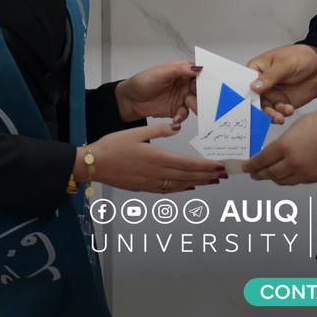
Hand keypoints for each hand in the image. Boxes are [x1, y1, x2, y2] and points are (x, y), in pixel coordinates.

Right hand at [81, 123, 225, 193]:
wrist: (93, 164)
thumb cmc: (112, 146)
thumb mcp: (137, 132)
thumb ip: (160, 129)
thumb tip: (177, 126)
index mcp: (158, 158)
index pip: (189, 164)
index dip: (206, 166)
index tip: (220, 166)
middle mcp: (157, 174)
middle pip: (189, 177)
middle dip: (208, 176)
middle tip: (224, 175)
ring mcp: (151, 183)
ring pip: (180, 185)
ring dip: (198, 183)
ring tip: (212, 181)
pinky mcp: (144, 188)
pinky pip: (168, 190)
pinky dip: (181, 188)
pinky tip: (189, 187)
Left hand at [115, 59, 200, 122]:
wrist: (128, 100)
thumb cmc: (142, 82)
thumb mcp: (161, 72)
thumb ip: (180, 70)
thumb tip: (198, 68)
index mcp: (182, 71)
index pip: (200, 72)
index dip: (208, 77)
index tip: (213, 83)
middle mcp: (184, 83)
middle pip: (201, 89)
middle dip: (204, 94)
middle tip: (204, 98)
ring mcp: (181, 97)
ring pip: (196, 102)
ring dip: (195, 105)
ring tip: (189, 106)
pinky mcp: (176, 110)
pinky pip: (185, 114)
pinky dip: (182, 117)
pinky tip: (176, 118)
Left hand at [242, 107, 316, 184]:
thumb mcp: (295, 128)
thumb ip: (283, 142)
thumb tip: (276, 152)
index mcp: (284, 147)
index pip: (261, 160)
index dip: (251, 165)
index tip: (246, 167)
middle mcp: (292, 163)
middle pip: (270, 173)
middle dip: (259, 174)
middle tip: (254, 174)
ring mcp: (304, 172)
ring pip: (282, 180)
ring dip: (274, 178)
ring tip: (269, 175)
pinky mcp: (315, 178)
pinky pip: (297, 181)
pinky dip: (289, 179)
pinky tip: (287, 175)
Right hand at [247, 44, 316, 123]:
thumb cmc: (301, 57)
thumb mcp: (285, 64)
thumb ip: (270, 76)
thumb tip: (254, 87)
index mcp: (257, 70)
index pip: (245, 83)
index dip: (244, 95)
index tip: (247, 105)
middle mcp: (261, 84)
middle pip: (253, 100)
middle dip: (258, 110)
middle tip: (266, 114)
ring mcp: (271, 94)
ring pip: (265, 109)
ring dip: (271, 115)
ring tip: (280, 117)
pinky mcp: (281, 103)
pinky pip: (276, 112)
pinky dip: (281, 114)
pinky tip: (288, 110)